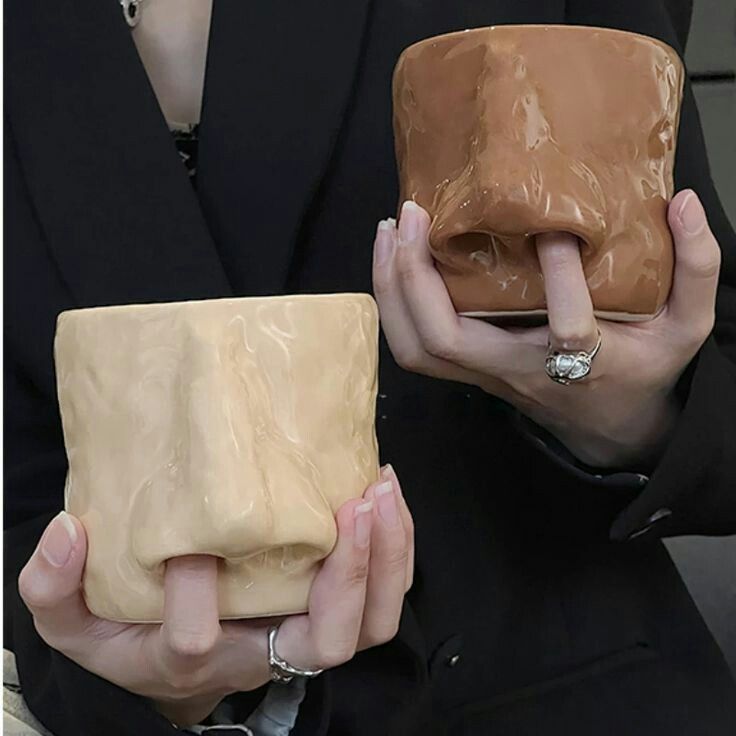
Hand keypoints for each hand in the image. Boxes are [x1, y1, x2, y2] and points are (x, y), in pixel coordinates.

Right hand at [18, 465, 412, 726]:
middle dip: (348, 577)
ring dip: (386, 557)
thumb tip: (65, 535)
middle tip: (354, 507)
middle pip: (327, 642)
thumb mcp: (75, 620)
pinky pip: (378, 594)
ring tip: (381, 489)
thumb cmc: (132, 635)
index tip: (187, 545)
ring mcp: (303, 634)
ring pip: (369, 623)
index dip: (193, 596)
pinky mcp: (327, 609)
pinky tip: (385, 492)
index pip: (193, 643)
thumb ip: (54, 587)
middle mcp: (261, 652)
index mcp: (193, 658)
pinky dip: (394, 548)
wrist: (178, 664)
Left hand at [373, 192, 720, 468]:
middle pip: (448, 339)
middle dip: (418, 276)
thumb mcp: (688, 327)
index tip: (554, 228)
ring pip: (419, 349)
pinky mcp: (470, 372)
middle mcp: (520, 371)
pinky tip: (395, 261)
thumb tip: (684, 202)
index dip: (558, 277)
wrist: (610, 428)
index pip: (568, 325)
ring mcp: (487, 375)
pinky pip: (417, 349)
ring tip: (389, 231)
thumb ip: (698, 268)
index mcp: (583, 362)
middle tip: (413, 214)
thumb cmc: (645, 371)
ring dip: (394, 291)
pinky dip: (396, 307)